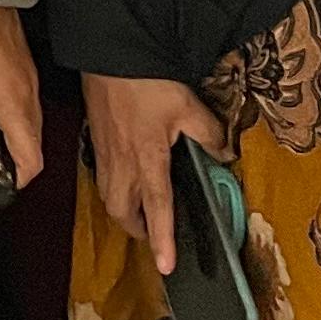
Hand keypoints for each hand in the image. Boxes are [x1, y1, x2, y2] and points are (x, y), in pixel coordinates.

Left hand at [0, 0, 45, 188]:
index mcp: (11, 101)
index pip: (31, 157)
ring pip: (33, 123)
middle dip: (17, 162)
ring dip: (17, 138)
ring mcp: (28, 78)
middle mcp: (27, 92)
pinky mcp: (23, 66)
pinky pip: (27, 101)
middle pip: (35, 144)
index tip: (5, 185)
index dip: (19, 179)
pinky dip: (15, 115)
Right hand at [84, 71, 229, 277]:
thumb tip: (224, 154)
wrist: (109, 53)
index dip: (164, 239)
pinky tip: (126, 175)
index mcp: (148, 158)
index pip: (157, 208)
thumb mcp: (188, 105)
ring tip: (140, 211)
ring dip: (124, 210)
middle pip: (122, 212)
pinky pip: (103, 175)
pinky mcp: (96, 137)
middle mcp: (123, 162)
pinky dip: (115, 186)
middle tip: (154, 234)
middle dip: (137, 229)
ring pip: (109, 196)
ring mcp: (106, 151)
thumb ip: (209, 134)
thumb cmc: (146, 80)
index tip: (167, 267)